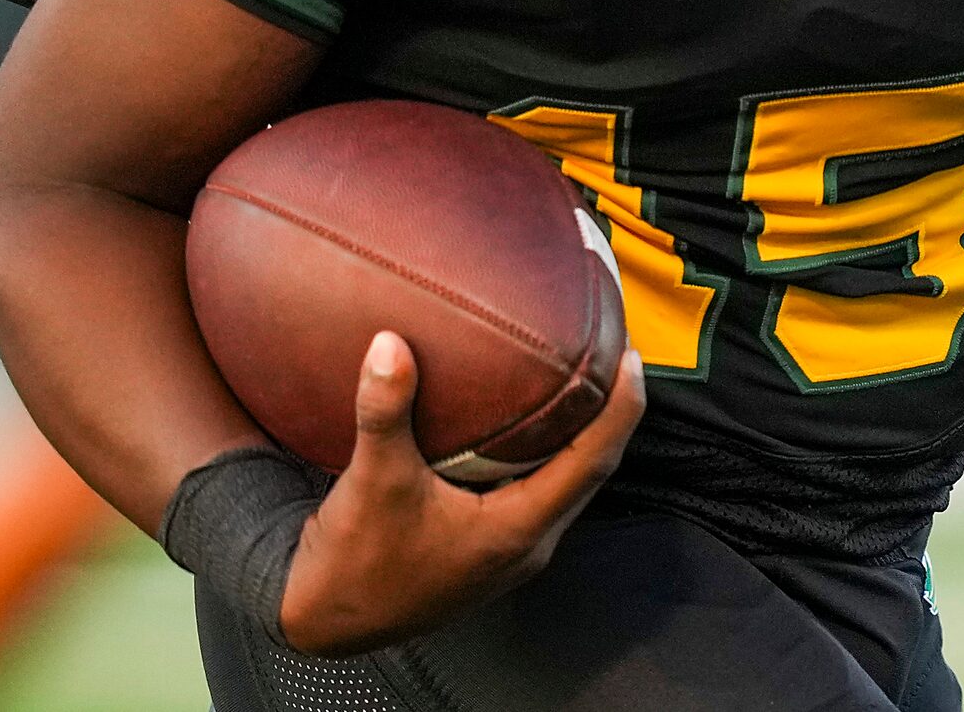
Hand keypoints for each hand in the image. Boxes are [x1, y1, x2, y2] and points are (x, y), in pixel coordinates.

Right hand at [278, 330, 646, 656]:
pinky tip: (521, 417)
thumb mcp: (372, 482)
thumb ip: (385, 412)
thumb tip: (391, 346)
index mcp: (517, 531)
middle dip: (608, 412)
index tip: (633, 358)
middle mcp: (525, 542)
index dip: (620, 410)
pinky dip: (540, 448)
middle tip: (611, 351)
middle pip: (590, 470)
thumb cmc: (359, 563)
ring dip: (576, 431)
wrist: (330, 617)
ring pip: (563, 480)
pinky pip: (534, 487)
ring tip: (577, 375)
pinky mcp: (487, 543)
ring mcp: (508, 547)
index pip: (591, 463)